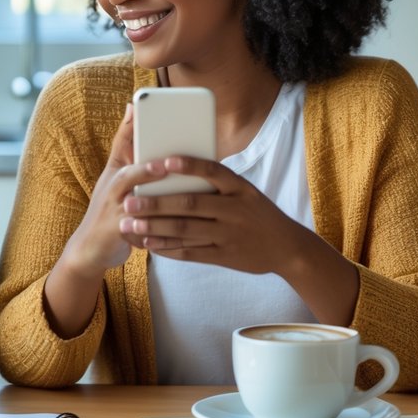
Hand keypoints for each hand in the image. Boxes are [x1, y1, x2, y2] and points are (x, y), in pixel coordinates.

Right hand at [42, 104, 162, 336]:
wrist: (90, 247)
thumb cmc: (111, 206)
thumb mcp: (115, 173)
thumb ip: (126, 143)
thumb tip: (132, 107)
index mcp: (117, 172)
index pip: (122, 146)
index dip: (132, 129)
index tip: (143, 109)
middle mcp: (112, 189)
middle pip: (127, 172)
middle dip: (147, 165)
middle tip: (167, 161)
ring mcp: (113, 211)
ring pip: (134, 200)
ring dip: (152, 190)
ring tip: (171, 182)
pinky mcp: (118, 233)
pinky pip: (138, 228)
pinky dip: (156, 224)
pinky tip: (176, 221)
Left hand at [119, 155, 359, 322]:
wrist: (288, 247)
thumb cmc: (257, 213)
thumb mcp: (245, 192)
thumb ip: (217, 183)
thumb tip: (176, 167)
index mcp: (240, 188)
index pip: (213, 171)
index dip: (189, 165)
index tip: (163, 161)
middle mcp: (235, 210)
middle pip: (191, 204)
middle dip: (156, 204)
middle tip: (129, 202)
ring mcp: (230, 234)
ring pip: (186, 230)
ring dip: (155, 228)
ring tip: (131, 225)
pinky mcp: (225, 256)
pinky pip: (191, 252)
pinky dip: (168, 249)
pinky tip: (149, 244)